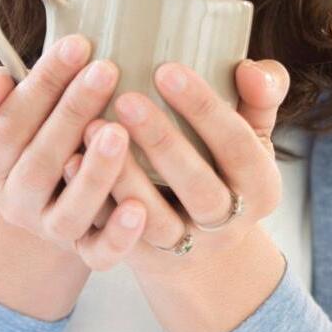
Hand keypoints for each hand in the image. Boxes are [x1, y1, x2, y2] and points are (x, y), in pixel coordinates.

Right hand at [0, 35, 149, 270]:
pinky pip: (99, 253)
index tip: (79, 44)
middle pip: (43, 160)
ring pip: (72, 209)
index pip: (12, 120)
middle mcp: (15, 201)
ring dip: (96, 172)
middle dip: (74, 112)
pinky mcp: (84, 252)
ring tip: (120, 133)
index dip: (44, 82)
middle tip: (107, 71)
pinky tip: (140, 210)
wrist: (43, 203)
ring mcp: (50, 229)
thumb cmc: (33, 138)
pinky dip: (119, 236)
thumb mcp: (2, 117)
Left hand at [73, 58, 289, 277]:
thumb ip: (262, 96)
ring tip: (91, 127)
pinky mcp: (144, 262)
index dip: (205, 109)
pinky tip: (69, 163)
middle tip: (126, 99)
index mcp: (262, 188)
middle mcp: (229, 225)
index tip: (167, 70)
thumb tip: (250, 70)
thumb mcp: (253, 133)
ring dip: (123, 176)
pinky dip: (93, 201)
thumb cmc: (226, 165)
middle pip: (199, 188)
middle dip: (163, 142)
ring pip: (154, 221)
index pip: (238, 146)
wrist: (206, 245)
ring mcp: (186, 248)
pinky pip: (114, 239)